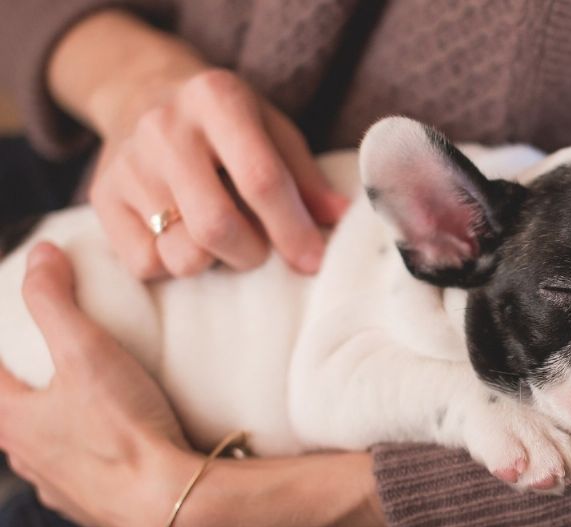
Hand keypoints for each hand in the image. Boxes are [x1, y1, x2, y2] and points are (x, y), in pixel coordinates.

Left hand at [0, 243, 189, 526]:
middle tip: (49, 362)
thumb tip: (41, 256)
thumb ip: (56, 300)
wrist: (168, 498)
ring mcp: (57, 484)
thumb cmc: (123, 430)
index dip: (1, 352)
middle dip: (23, 387)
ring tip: (83, 401)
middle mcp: (26, 457)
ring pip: (42, 446)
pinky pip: (76, 473)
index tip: (12, 334)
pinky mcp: (91, 503)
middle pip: (11, 413)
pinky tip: (110, 442)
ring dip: (53, 423)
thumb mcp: (87, 350)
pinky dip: (86, 453)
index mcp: (12, 421)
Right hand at [49, 11, 348, 278]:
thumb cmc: (224, 121)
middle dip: (252, 253)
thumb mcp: (272, 129)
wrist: (140, 91)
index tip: (313, 261)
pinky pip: (145, 264)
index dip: (292, 229)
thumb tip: (343, 220)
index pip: (261, 179)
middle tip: (260, 248)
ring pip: (181, 254)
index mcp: (217, 99)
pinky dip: (173, 264)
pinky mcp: (102, 197)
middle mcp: (165, 128)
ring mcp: (127, 164)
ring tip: (220, 238)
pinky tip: (182, 237)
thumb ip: (305, 177)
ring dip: (213, 262)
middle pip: (216, 226)